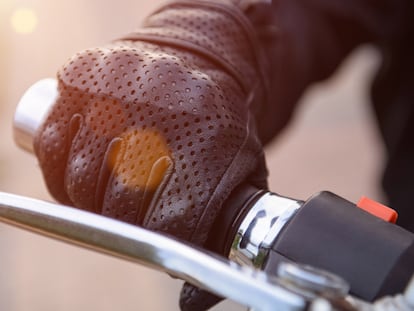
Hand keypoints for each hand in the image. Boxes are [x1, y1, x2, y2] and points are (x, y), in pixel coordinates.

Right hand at [33, 1, 268, 308]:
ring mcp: (116, 96)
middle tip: (131, 211)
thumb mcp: (241, 177)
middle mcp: (158, 121)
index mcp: (205, 150)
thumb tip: (189, 303)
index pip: (167, 227)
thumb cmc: (218, 130)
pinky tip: (84, 161)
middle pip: (117, 208)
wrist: (199, 63)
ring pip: (78, 180)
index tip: (159, 236)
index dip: (158, 242)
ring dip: (87, 198)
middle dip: (122, 223)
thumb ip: (222, 237)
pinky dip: (59, 166)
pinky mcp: (83, 78)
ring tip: (109, 185)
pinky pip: (51, 145)